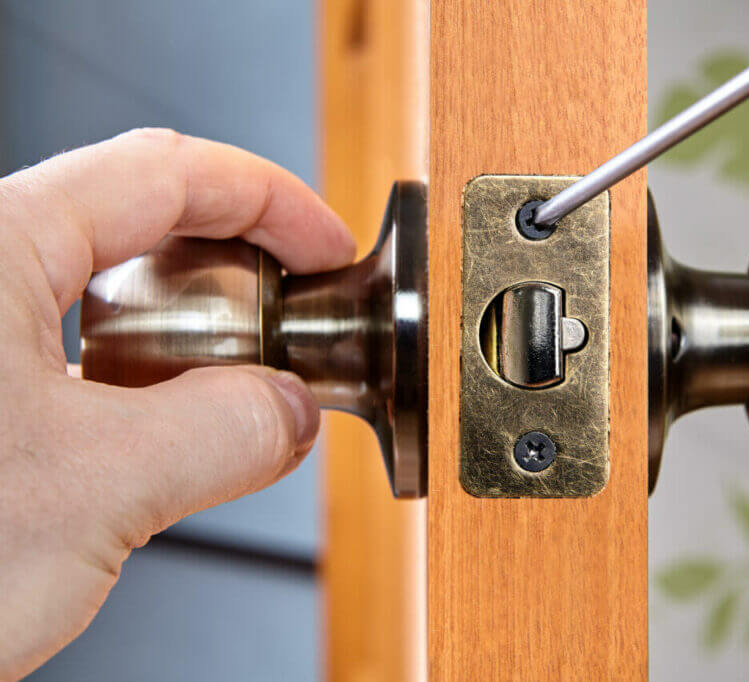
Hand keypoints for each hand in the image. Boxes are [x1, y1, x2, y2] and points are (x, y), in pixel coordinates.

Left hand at [0, 129, 354, 679]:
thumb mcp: (91, 491)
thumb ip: (222, 435)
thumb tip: (289, 411)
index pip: (167, 173)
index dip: (272, 202)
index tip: (328, 248)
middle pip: (143, 225)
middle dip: (238, 273)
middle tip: (293, 330)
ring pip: (113, 302)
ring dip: (195, 344)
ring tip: (240, 399)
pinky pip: (85, 362)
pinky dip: (150, 390)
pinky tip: (172, 441)